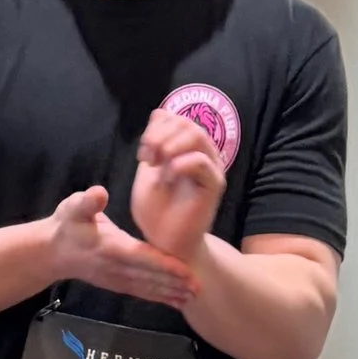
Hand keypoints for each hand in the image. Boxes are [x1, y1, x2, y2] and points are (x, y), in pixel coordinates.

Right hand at [45, 183, 193, 309]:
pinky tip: (177, 301)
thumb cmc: (66, 225)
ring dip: (171, 294)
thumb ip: (86, 202)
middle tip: (199, 288)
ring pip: (148, 288)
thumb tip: (99, 193)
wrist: (51, 252)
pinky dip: (160, 297)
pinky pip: (142, 292)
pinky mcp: (118, 284)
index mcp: (110, 248)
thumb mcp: (72, 208)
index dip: (164, 265)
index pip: (142, 257)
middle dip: (174, 284)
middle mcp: (116, 268)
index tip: (185, 271)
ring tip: (193, 297)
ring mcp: (117, 279)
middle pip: (150, 277)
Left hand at [130, 108, 226, 264]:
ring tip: (157, 165)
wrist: (165, 244)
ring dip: (170, 146)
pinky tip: (166, 178)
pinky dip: (178, 164)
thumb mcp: (148, 171)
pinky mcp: (214, 185)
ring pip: (196, 135)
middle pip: (186, 122)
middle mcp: (203, 154)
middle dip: (160, 136)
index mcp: (186, 149)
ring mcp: (210, 168)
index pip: (175, 117)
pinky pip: (201, 161)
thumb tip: (158, 114)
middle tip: (147, 158)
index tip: (143, 154)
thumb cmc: (156, 211)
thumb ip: (154, 144)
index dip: (155, 128)